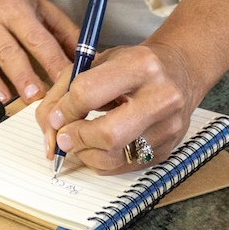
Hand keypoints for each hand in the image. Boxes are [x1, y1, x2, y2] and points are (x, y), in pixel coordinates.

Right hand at [0, 0, 79, 102]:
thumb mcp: (39, 5)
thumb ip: (63, 30)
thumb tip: (87, 57)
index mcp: (15, 9)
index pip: (36, 38)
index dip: (51, 60)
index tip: (65, 81)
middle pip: (6, 49)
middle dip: (21, 74)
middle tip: (34, 98)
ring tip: (0, 100)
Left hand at [34, 42, 199, 172]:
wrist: (178, 71)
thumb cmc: (131, 65)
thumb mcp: (96, 62)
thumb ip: (64, 89)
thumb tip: (50, 128)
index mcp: (139, 66)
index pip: (88, 93)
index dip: (65, 109)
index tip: (58, 115)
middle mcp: (161, 97)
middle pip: (107, 134)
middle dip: (76, 138)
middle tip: (64, 136)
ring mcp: (168, 128)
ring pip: (115, 157)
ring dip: (86, 154)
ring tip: (80, 140)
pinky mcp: (167, 150)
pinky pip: (124, 167)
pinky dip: (101, 161)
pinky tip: (98, 146)